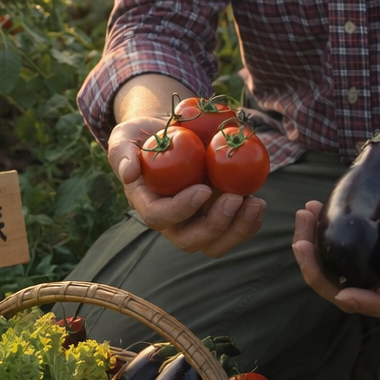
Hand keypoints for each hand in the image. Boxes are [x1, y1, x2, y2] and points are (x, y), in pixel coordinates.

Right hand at [108, 115, 265, 257]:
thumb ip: (121, 152)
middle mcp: (172, 221)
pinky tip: (258, 201)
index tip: (204, 189)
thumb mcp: (125, 136)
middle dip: (216, 226)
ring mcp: (196, 221)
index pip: (159, 217)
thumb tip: (129, 173)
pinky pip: (233, 232)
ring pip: (215, 244)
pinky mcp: (217, 216)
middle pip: (190, 240)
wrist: (169, 136)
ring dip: (238, 230)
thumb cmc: (144, 137)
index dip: (181, 209)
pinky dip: (249, 223)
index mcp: (147, 204)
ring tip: (255, 203)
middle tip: (236, 199)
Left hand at [291, 139, 379, 321]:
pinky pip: (347, 252)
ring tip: (303, 218)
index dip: (373, 305)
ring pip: (349, 274)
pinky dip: (325, 238)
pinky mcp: (377, 242)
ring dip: (318, 256)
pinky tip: (314, 210)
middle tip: (301, 245)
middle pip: (364, 293)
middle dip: (325, 278)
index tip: (345, 293)